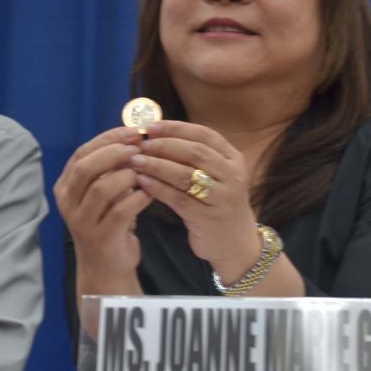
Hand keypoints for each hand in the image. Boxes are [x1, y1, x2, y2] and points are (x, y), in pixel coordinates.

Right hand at [54, 127, 151, 275]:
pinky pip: (120, 211)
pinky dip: (138, 198)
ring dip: (127, 175)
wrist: (106, 267)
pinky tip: (150, 192)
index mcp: (66, 186)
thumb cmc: (108, 222)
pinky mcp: (101, 237)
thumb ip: (110, 168)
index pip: (82, 153)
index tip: (133, 131)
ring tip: (145, 171)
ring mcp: (82, 221)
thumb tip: (134, 136)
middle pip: (86, 167)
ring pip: (101, 188)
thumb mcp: (103, 192)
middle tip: (139, 148)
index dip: (108, 139)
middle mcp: (68, 202)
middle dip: (115, 153)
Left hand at [130, 120, 259, 271]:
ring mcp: (223, 197)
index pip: (203, 134)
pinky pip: (178, 198)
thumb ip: (193, 155)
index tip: (150, 127)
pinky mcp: (209, 218)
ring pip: (185, 174)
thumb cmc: (216, 202)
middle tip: (140, 145)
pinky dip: (158, 188)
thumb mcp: (214, 175)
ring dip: (157, 165)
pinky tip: (142, 182)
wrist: (235, 243)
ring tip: (135, 161)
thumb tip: (155, 133)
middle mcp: (232, 175)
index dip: (175, 128)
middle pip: (194, 152)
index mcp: (233, 158)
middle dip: (163, 145)